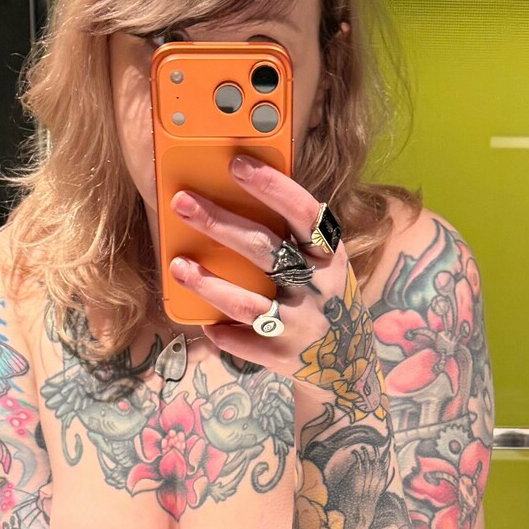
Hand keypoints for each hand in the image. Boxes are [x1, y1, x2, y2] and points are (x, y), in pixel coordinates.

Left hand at [167, 156, 386, 423]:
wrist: (349, 364)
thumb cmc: (321, 297)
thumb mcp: (322, 264)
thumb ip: (293, 238)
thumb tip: (234, 196)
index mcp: (329, 254)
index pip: (303, 212)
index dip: (271, 186)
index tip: (236, 164)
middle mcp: (319, 286)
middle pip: (264, 250)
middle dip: (219, 223)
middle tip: (182, 202)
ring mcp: (303, 324)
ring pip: (247, 302)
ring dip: (208, 284)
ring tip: (178, 266)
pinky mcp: (286, 357)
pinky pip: (243, 341)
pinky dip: (221, 332)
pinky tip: (206, 323)